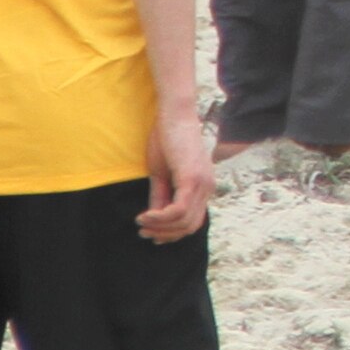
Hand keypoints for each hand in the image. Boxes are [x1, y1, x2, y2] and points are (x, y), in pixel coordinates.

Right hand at [138, 107, 213, 242]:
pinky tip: (146, 215)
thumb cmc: (167, 139)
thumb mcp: (161, 174)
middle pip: (190, 226)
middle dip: (165, 234)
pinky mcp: (192, 178)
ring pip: (184, 221)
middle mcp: (208, 187)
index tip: (151, 233)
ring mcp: (203, 183)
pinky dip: (161, 218)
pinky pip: (179, 210)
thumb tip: (154, 219)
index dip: (172, 233)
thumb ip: (161, 196)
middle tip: (143, 232)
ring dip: (160, 227)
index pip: (193, 222)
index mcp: (203, 187)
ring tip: (141, 222)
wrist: (173, 115)